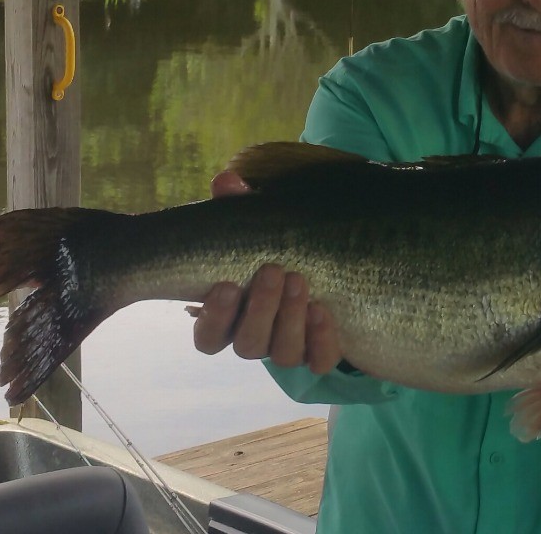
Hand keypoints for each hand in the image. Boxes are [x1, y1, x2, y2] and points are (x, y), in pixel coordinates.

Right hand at [190, 169, 343, 372]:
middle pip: (247, 344)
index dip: (213, 318)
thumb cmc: (278, 247)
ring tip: (300, 281)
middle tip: (272, 270)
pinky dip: (322, 340)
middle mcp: (257, 338)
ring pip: (283, 354)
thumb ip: (238, 208)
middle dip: (260, 308)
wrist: (332, 266)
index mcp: (232, 318)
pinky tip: (324, 310)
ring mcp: (290, 348)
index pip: (208, 337)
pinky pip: (321, 361)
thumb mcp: (258, 226)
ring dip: (290, 319)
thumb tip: (226, 181)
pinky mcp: (322, 351)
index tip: (224, 285)